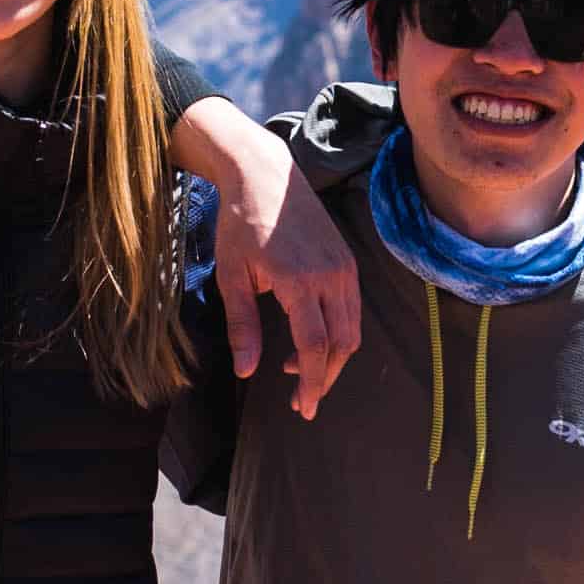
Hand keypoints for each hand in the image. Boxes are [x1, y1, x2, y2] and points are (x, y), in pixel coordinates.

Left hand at [179, 101, 364, 417]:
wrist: (265, 175)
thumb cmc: (241, 225)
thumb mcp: (232, 277)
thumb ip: (242, 326)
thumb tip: (247, 371)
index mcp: (299, 281)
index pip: (314, 346)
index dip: (310, 381)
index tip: (302, 408)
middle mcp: (331, 276)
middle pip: (341, 344)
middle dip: (324, 378)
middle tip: (303, 403)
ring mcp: (344, 267)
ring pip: (352, 329)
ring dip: (331, 358)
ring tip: (299, 375)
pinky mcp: (348, 261)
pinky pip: (352, 309)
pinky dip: (336, 334)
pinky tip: (309, 341)